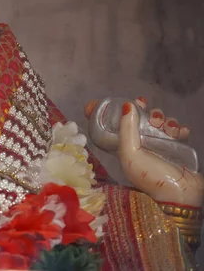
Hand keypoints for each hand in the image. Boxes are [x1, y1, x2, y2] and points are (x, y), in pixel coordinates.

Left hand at [85, 97, 203, 205]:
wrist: (180, 194)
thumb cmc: (149, 177)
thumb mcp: (130, 154)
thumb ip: (126, 129)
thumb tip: (126, 105)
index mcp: (122, 145)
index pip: (115, 122)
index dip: (119, 110)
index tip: (128, 102)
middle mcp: (137, 143)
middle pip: (140, 117)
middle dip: (148, 113)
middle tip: (153, 119)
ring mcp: (156, 144)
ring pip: (158, 121)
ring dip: (165, 120)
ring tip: (169, 130)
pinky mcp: (173, 146)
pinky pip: (174, 128)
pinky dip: (178, 127)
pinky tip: (180, 133)